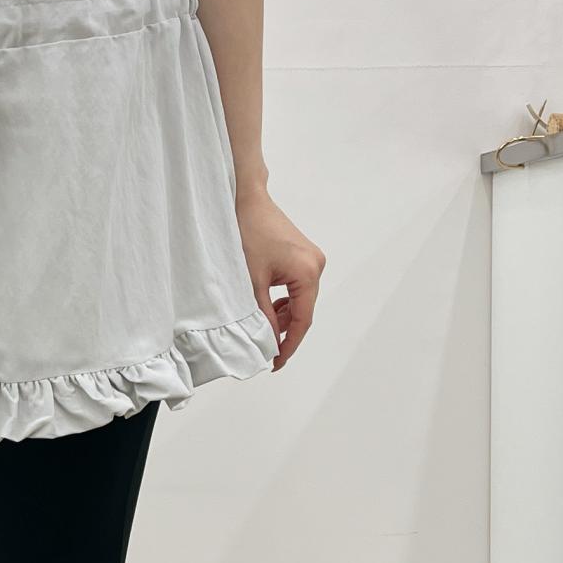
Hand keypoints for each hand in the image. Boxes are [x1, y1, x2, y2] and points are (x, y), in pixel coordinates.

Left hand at [237, 193, 324, 369]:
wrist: (246, 199)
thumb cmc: (247, 232)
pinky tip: (269, 308)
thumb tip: (269, 341)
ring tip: (264, 330)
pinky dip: (284, 301)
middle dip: (286, 332)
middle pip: (304, 311)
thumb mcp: (252, 281)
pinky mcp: (303, 256)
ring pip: (300, 300)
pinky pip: (297, 287)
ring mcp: (312, 260)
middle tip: (267, 352)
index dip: (289, 345)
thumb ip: (262, 314)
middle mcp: (316, 266)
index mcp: (307, 272)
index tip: (276, 363)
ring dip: (284, 316)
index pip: (303, 320)